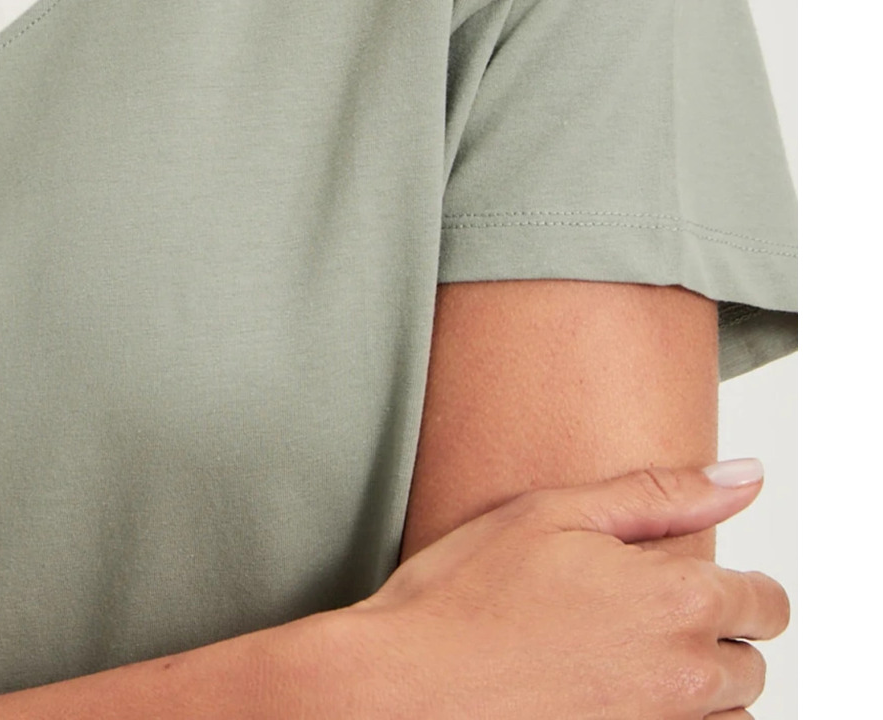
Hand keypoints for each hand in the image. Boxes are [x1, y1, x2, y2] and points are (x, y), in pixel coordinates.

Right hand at [341, 460, 789, 718]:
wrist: (407, 690)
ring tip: (626, 667)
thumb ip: (662, 494)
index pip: (766, 604)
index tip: (693, 583)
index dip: (737, 587)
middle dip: (712, 639)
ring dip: (698, 696)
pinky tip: (611, 700)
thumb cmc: (464, 600)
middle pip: (750, 667)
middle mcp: (684, 679)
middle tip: (637, 620)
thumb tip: (745, 476)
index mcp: (676, 601)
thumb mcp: (554, 514)